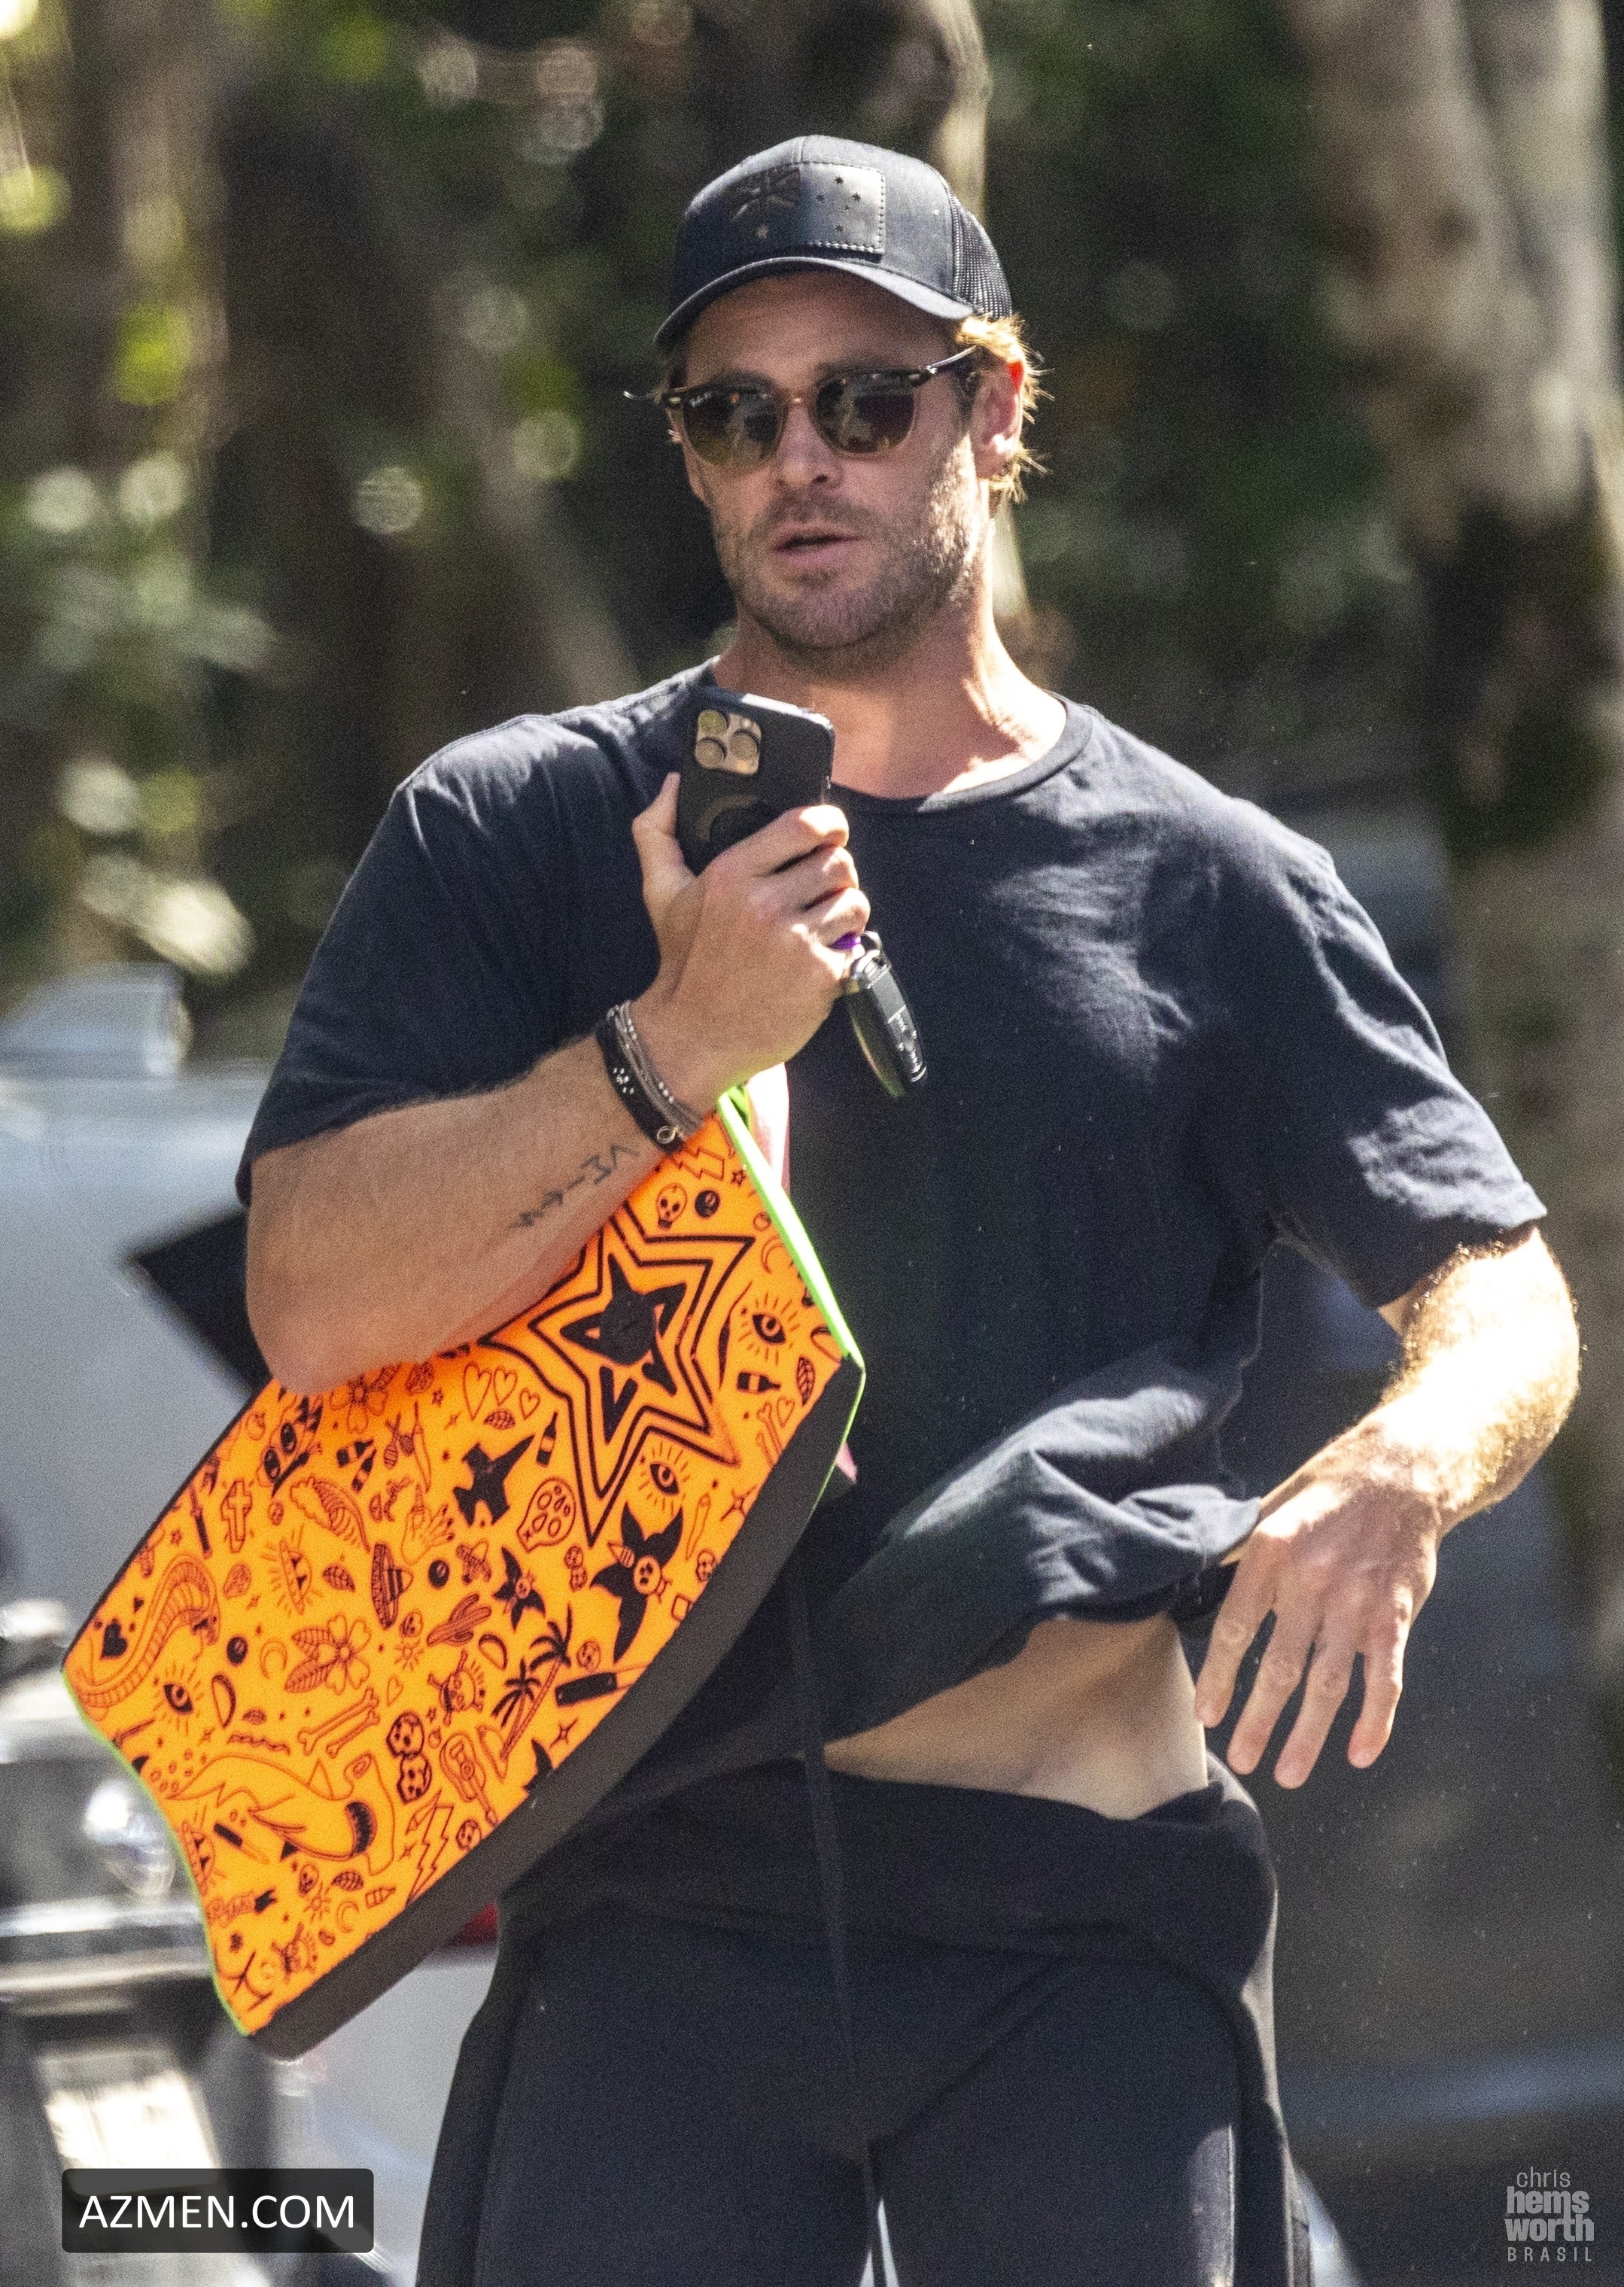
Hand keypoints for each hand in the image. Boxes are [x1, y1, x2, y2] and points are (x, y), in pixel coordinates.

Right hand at [629, 773, 868, 1105]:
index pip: (805, 825)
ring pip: (854, 901)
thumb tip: (673, 786)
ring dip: (846, 911)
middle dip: (836, 873)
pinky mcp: (820, 975)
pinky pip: (855, 945)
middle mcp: (764, 903)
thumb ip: (658, 832)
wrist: (694, 1036)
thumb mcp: (661, 893)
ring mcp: (795, 941)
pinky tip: (819, 959)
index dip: (829, 824)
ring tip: (825, 923)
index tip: (830, 833)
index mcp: (732, 873)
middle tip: (821, 890)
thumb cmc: (684, 962)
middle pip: (838, 862)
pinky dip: (843, 951)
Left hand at [1191, 1415, 1443, 1786]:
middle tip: (1242, 1760)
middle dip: (1259, 1721)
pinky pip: (1384, 1677)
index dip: (1219, 1675)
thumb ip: (1240, 1555)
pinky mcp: (1395, 1615)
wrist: (1402, 1474)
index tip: (1206, 1715)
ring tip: (1289, 1773)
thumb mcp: (1271, 1509)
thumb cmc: (1326, 1494)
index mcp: (1272, 1551)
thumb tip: (1196, 1587)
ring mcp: (1357, 1602)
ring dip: (1308, 1734)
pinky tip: (1361, 1754)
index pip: (1235, 1626)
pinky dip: (1376, 1720)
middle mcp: (1312, 1580)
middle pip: (1280, 1665)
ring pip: (1328, 1682)